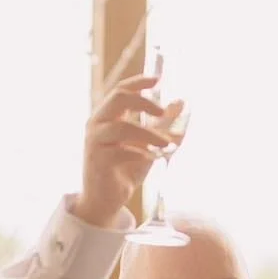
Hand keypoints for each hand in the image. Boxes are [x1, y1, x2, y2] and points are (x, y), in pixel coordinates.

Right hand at [72, 75, 171, 227]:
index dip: (139, 81)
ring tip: (168, 144)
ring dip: (149, 134)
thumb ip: (162, 124)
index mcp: (107, 116)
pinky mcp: (98, 161)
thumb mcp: (148, 144)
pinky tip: (155, 159)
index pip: (120, 89)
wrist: (105, 200)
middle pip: (119, 98)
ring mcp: (96, 142)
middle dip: (144, 101)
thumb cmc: (124, 169)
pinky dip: (142, 154)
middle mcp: (97, 124)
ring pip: (123, 127)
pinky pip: (122, 152)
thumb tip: (181, 102)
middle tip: (163, 112)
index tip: (159, 78)